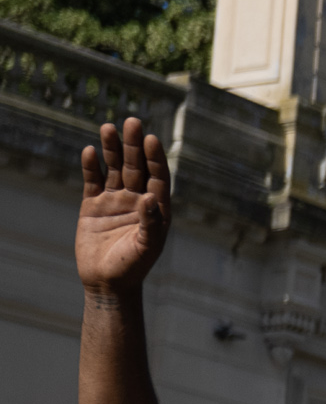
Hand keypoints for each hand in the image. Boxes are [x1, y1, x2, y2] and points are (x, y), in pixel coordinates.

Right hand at [76, 117, 171, 292]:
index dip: (155, 158)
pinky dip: (91, 167)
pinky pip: (93, 181)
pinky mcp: (93, 205)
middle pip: (136, 166)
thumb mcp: (146, 247)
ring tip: (108, 127)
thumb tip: (151, 197)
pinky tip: (89, 151)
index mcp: (156, 208)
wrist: (107, 282)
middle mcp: (137, 199)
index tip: (151, 138)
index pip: (157, 176)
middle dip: (134, 145)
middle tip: (132, 121)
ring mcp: (115, 201)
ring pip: (114, 169)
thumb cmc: (133, 267)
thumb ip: (151, 222)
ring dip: (112, 149)